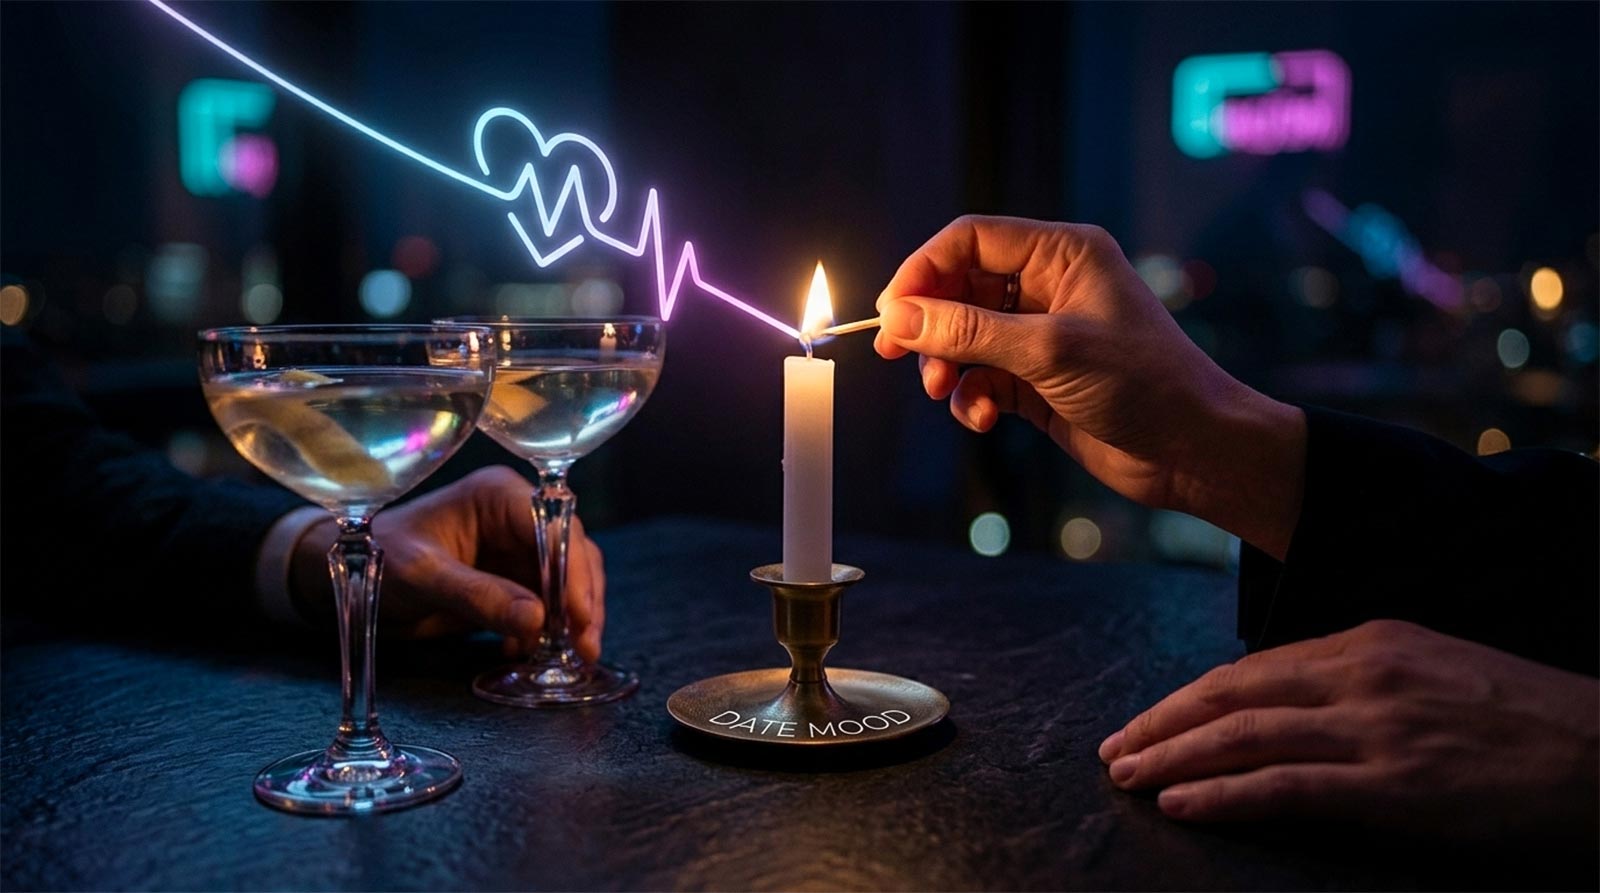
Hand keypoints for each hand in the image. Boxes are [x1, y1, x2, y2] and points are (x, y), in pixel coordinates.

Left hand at [290, 466, 606, 660]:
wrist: (352, 580)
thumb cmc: (380, 560)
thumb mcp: (423, 577)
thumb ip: (478, 595)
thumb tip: (538, 620)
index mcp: (498, 496)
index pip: (554, 528)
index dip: (571, 571)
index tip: (578, 614)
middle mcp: (517, 518)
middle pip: (573, 554)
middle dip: (581, 600)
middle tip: (585, 646)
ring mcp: (518, 550)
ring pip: (568, 582)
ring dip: (572, 620)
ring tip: (572, 657)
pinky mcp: (515, 581)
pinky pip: (548, 604)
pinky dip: (550, 631)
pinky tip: (533, 654)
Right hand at [874, 215, 1304, 558]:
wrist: (1193, 449)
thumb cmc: (1144, 384)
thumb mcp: (1048, 351)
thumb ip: (969, 332)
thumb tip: (900, 319)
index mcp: (1062, 253)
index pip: (971, 240)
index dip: (924, 270)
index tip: (891, 311)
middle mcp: (1050, 286)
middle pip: (960, 288)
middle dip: (930, 324)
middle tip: (897, 354)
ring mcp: (1042, 333)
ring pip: (965, 336)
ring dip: (947, 364)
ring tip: (945, 391)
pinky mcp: (1038, 379)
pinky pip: (982, 377)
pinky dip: (971, 396)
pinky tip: (981, 418)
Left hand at [1098, 620, 1599, 842]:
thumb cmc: (1524, 724)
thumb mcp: (1435, 675)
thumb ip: (1362, 684)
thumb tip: (1289, 711)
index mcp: (1371, 642)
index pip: (1252, 669)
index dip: (1189, 698)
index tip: (1148, 720)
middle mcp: (1363, 674)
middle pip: (1231, 696)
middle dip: (1161, 723)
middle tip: (1112, 750)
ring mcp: (1377, 729)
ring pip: (1244, 737)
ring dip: (1171, 757)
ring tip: (1125, 777)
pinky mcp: (1394, 786)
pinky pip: (1286, 787)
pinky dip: (1223, 795)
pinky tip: (1180, 803)